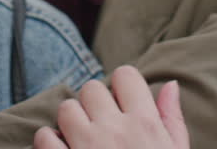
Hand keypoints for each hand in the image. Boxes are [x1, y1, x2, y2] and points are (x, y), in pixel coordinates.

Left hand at [33, 66, 187, 148]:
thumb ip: (171, 118)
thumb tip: (171, 85)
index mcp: (145, 124)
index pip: (125, 75)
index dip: (122, 86)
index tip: (122, 103)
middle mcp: (114, 130)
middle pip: (92, 88)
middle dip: (94, 104)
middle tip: (101, 125)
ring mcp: (86, 147)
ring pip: (66, 108)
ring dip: (71, 121)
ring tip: (81, 138)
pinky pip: (44, 137)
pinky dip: (49, 142)